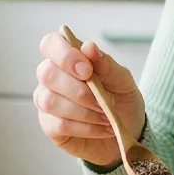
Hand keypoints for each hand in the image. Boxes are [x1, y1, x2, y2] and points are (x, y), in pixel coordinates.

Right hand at [34, 32, 145, 167]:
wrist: (127, 131)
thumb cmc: (120, 99)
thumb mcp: (122, 80)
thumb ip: (105, 64)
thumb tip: (89, 46)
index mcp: (67, 57)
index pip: (51, 44)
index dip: (65, 55)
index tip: (87, 70)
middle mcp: (51, 77)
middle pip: (47, 74)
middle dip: (78, 89)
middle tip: (104, 100)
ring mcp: (46, 101)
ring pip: (50, 102)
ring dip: (84, 111)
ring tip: (106, 116)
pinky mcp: (49, 126)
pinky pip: (59, 125)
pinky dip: (86, 127)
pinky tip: (101, 128)